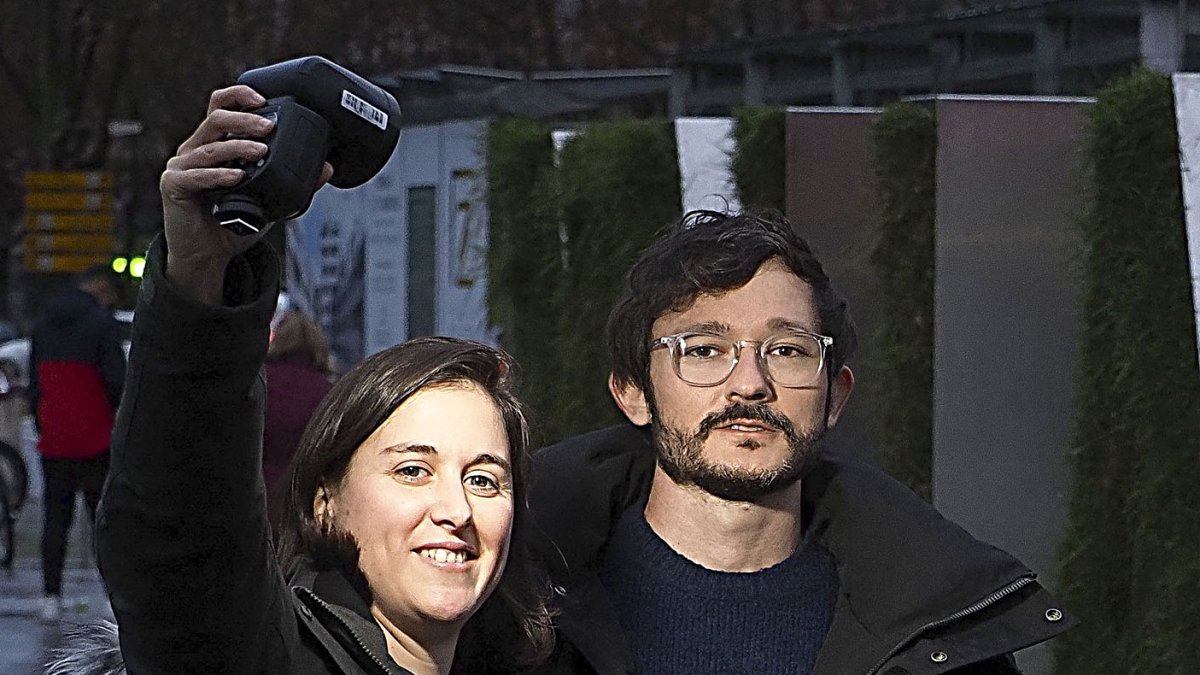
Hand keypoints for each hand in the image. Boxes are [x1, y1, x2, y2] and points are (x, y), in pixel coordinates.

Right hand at [160, 85, 332, 301]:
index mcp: (215, 144)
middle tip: (269, 127)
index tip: (263, 98)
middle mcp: (196, 149)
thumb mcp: (270, 199)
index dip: (238, 96)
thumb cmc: (233, 223)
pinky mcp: (173, 185)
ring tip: (261, 150)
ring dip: (237, 146)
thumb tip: (327, 168)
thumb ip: (295, 182)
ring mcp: (182, 166)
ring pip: (210, 146)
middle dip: (244, 119)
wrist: (209, 254)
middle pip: (216, 119)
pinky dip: (218, 174)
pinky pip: (196, 175)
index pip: (221, 108)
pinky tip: (237, 177)